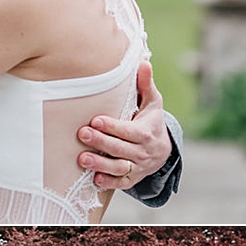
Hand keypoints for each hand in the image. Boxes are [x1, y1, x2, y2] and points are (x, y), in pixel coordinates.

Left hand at [78, 60, 172, 191]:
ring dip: (101, 164)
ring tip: (82, 159)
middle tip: (83, 134)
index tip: (95, 120)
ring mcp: (138, 167)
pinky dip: (108, 182)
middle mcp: (143, 151)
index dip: (113, 126)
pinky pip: (121, 183)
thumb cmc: (151, 121)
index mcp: (147, 131)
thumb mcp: (152, 102)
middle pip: (121, 148)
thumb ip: (145, 84)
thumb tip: (143, 62)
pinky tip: (94, 179)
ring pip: (119, 167)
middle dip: (101, 142)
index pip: (129, 130)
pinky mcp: (132, 178)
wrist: (163, 151)